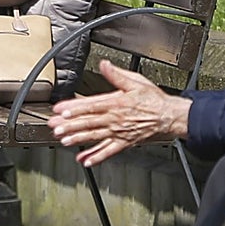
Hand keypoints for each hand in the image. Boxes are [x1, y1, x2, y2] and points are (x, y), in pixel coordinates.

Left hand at [48, 61, 191, 167]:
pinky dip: (96, 157)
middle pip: (89, 122)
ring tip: (64, 141)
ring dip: (78, 139)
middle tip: (55, 128)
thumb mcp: (135, 81)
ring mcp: (118, 132)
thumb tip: (104, 64)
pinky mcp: (124, 143)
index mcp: (116, 103)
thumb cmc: (153, 99)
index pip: (91, 105)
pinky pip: (108, 151)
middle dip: (70, 125)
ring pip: (95, 136)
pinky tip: (85, 160)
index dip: (74, 108)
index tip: (61, 110)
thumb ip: (117, 75)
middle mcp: (115, 119)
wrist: (169, 117)